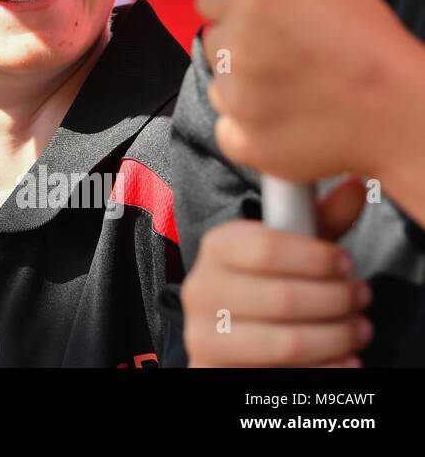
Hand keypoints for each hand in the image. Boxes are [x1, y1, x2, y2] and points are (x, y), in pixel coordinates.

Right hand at [181, 176, 372, 366]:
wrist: (226, 335)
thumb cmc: (263, 285)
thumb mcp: (287, 251)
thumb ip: (318, 221)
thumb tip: (353, 186)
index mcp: (217, 247)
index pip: (266, 248)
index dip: (316, 258)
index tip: (346, 263)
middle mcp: (201, 289)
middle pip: (283, 297)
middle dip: (337, 300)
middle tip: (360, 298)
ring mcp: (203, 334)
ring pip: (286, 341)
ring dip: (336, 337)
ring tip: (358, 330)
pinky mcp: (212, 370)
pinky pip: (279, 375)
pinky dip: (323, 370)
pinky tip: (342, 360)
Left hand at [199, 0, 424, 182]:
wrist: (401, 110)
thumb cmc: (372, 43)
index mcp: (253, 1)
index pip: (210, 1)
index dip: (234, 9)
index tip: (253, 20)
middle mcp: (237, 46)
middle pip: (214, 43)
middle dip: (242, 47)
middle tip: (284, 57)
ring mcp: (238, 97)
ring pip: (221, 87)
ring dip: (245, 88)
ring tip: (294, 89)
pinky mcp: (245, 140)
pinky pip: (229, 129)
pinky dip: (250, 128)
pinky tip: (286, 118)